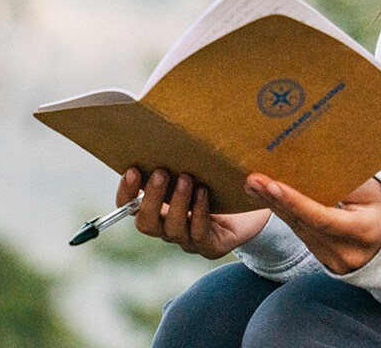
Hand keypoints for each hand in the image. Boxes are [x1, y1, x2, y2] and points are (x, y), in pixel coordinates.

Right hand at [117, 168, 270, 259]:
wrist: (253, 209)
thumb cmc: (219, 183)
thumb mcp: (196, 169)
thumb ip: (177, 160)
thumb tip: (166, 133)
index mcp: (158, 209)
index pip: (129, 207)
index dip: (127, 192)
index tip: (133, 170)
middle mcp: (168, 227)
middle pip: (145, 223)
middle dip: (151, 197)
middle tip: (161, 172)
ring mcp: (188, 240)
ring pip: (172, 229)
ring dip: (178, 203)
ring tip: (187, 178)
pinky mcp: (210, 247)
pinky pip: (199, 234)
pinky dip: (199, 213)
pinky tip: (204, 193)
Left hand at [243, 175, 380, 274]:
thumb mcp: (374, 193)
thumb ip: (347, 183)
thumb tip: (313, 168)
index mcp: (361, 232)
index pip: (321, 218)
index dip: (295, 202)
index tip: (272, 184)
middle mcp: (344, 252)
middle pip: (303, 224)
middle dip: (275, 200)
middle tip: (252, 180)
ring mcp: (332, 260)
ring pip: (297, 229)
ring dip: (274, 206)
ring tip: (252, 185)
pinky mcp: (322, 260)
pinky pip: (300, 234)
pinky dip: (285, 215)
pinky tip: (267, 199)